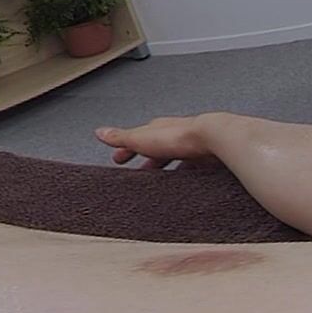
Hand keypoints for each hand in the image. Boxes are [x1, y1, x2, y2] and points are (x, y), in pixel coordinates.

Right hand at [97, 116, 228, 170]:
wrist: (211, 137)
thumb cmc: (178, 136)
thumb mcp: (141, 138)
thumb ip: (121, 137)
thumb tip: (100, 132)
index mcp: (157, 128)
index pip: (137, 138)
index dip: (127, 148)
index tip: (118, 159)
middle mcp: (174, 133)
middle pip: (157, 148)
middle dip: (147, 159)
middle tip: (138, 172)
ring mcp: (190, 144)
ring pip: (175, 157)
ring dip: (166, 166)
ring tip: (159, 181)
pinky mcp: (204, 156)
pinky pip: (191, 166)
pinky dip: (184, 174)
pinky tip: (184, 183)